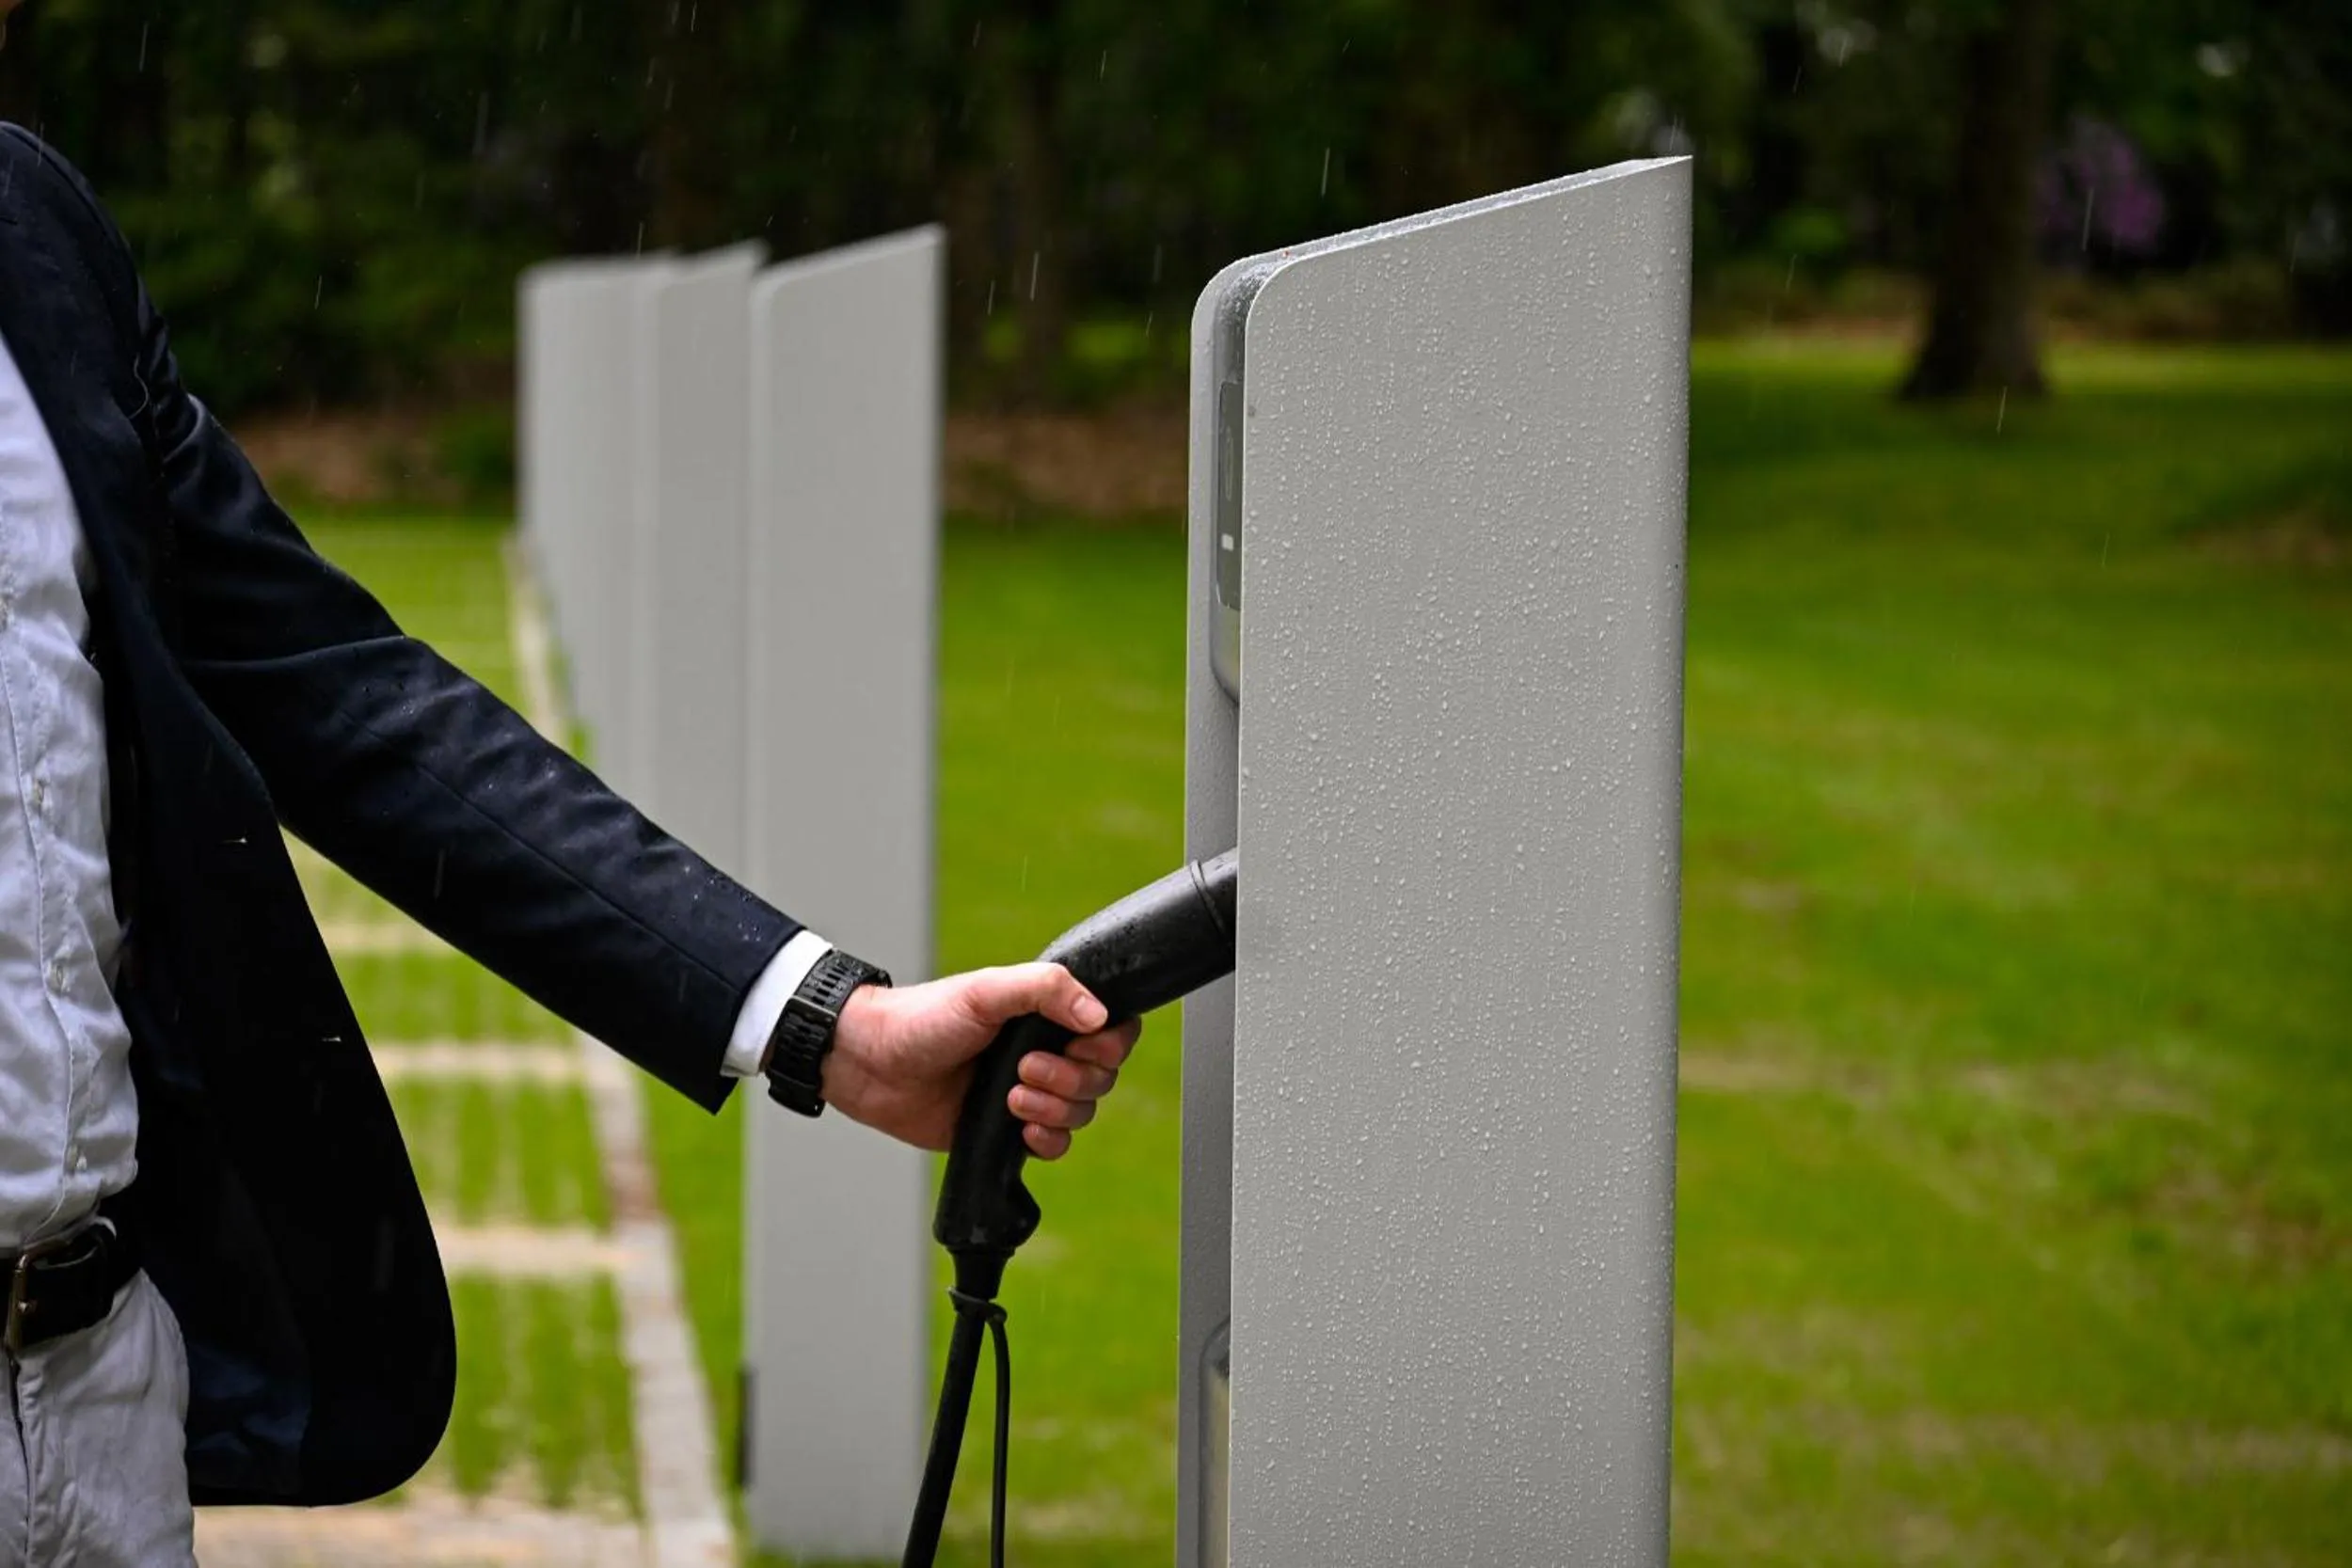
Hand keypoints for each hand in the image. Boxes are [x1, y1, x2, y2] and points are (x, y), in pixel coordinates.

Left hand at [822, 964, 1141, 1159]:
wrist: (871, 1065)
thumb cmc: (921, 1018)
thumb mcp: (985, 991)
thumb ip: (1046, 989)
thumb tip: (1098, 1014)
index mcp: (1045, 1013)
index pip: (1113, 1028)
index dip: (1109, 1043)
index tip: (1080, 1043)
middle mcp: (1044, 1051)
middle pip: (1102, 1076)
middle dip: (1071, 1078)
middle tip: (1025, 1068)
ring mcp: (1029, 1092)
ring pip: (1082, 1112)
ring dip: (1054, 1109)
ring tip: (1010, 1097)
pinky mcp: (1009, 1130)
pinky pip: (1056, 1145)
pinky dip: (1047, 1140)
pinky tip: (1019, 1128)